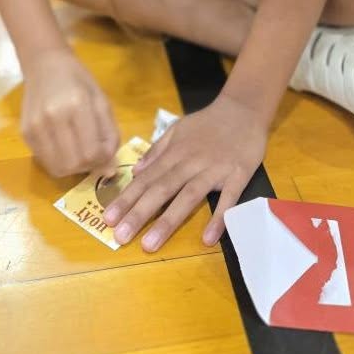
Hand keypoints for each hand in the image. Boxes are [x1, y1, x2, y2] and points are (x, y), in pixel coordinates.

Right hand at [21, 48, 119, 176]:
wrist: (44, 64)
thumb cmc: (78, 80)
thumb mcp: (101, 101)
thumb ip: (110, 135)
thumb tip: (110, 170)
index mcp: (77, 105)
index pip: (91, 152)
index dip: (102, 159)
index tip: (105, 150)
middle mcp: (52, 117)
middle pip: (73, 164)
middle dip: (88, 165)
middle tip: (92, 152)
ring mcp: (35, 126)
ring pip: (57, 169)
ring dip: (72, 167)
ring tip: (78, 150)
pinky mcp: (24, 133)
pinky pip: (44, 162)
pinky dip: (58, 161)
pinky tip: (63, 145)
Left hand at [102, 94, 267, 251]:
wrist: (244, 109)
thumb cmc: (208, 122)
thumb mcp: (178, 129)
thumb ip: (158, 150)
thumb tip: (136, 171)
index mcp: (175, 152)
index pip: (147, 178)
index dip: (127, 198)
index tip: (109, 218)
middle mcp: (191, 162)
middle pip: (162, 189)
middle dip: (139, 213)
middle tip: (120, 236)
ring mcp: (215, 169)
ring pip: (189, 196)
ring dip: (168, 221)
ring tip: (150, 243)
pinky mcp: (238, 175)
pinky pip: (228, 199)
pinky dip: (218, 218)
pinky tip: (208, 239)